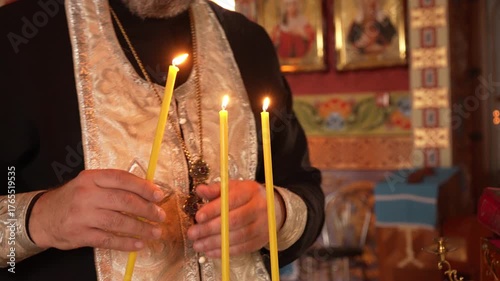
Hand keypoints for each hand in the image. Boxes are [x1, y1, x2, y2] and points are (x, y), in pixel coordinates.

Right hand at [28, 169, 166, 251]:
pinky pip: (108, 240)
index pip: (122, 179)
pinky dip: (126, 243)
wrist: (42, 216)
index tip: (159, 195)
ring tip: (155, 232)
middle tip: (161, 216)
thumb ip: (114, 185)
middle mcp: (87, 195)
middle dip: (147, 209)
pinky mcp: (80, 235)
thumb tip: (148, 190)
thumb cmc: (74, 198)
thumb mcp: (90, 184)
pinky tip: (139, 244)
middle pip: (124, 201)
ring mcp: (82, 216)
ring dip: (141, 228)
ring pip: (119, 222)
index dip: (144, 187)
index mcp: (92, 178)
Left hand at [187, 180, 283, 257]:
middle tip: (193, 233)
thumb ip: (216, 189)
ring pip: (237, 237)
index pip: (231, 201)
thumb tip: (200, 190)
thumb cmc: (246, 197)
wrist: (272, 209)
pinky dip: (223, 252)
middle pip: (234, 221)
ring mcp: (263, 226)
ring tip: (197, 244)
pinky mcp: (260, 241)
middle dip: (210, 229)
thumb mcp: (233, 187)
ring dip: (214, 243)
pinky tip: (209, 251)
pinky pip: (241, 249)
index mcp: (251, 191)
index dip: (214, 210)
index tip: (198, 217)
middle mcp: (260, 208)